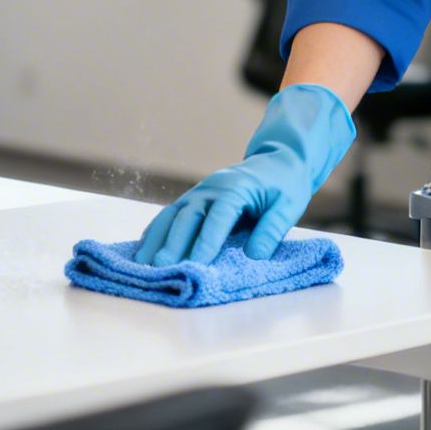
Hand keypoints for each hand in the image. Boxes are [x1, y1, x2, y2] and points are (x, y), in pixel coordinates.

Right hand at [135, 83, 354, 265]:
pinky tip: (143, 249)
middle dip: (173, 244)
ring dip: (155, 239)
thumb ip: (272, 230)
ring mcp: (198, 192)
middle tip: (160, 269)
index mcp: (236, 188)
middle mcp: (210, 188)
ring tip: (142, 264)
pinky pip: (169, 215)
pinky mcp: (192, 199)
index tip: (196, 265)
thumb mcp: (288, 206)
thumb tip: (254, 257)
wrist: (278, 160)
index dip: (206, 242)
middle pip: (187, 217)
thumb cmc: (284, 185)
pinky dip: (155, 232)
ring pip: (171, 215)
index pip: (218, 217)